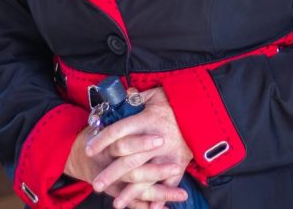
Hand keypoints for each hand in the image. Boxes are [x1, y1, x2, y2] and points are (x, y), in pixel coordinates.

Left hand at [87, 87, 194, 208]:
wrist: (204, 112)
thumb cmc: (176, 102)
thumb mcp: (156, 94)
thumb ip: (137, 97)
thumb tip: (121, 96)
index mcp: (147, 120)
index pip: (118, 131)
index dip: (101, 140)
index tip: (89, 149)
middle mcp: (155, 140)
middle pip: (128, 160)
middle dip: (111, 173)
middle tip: (96, 184)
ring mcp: (168, 155)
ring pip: (146, 176)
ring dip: (130, 192)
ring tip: (116, 203)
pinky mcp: (179, 164)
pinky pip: (168, 183)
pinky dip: (160, 197)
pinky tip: (148, 207)